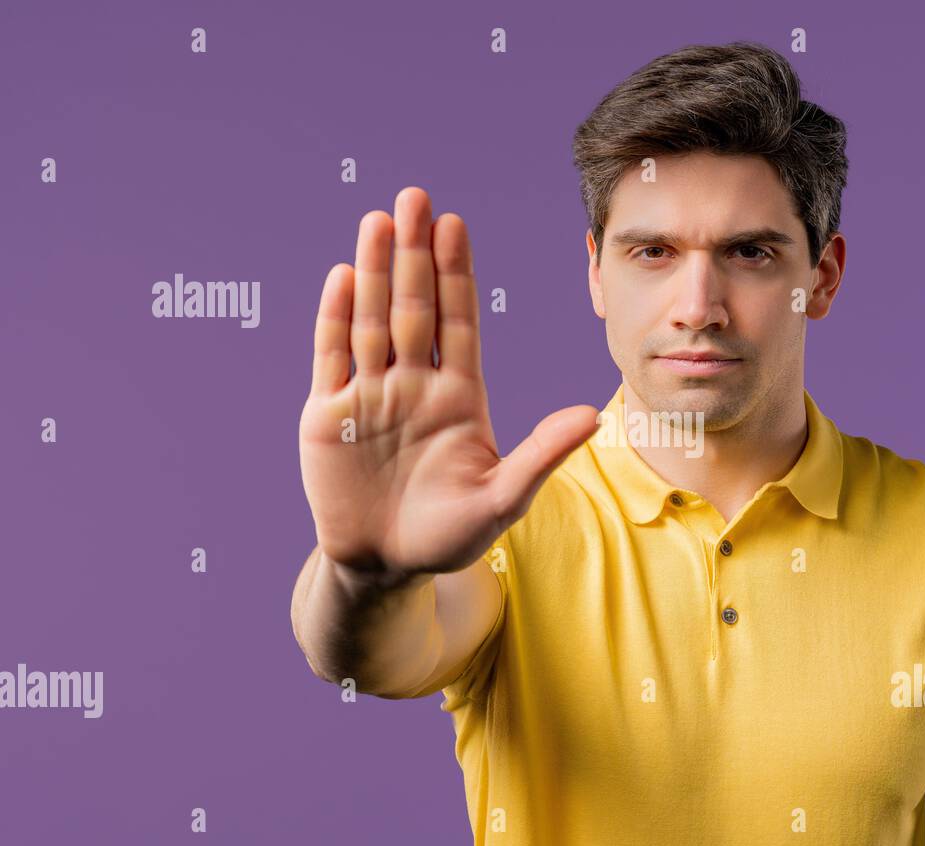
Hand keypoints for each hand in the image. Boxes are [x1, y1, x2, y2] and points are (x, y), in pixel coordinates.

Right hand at [297, 187, 597, 576]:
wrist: (385, 566)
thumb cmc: (450, 536)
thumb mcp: (503, 498)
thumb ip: (542, 453)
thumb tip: (592, 414)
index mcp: (459, 396)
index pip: (458, 322)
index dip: (455, 274)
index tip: (456, 226)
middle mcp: (415, 384)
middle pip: (414, 307)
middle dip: (414, 254)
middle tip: (416, 197)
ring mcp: (370, 394)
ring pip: (372, 320)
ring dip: (375, 271)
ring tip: (379, 220)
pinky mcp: (328, 414)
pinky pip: (332, 356)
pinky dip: (335, 318)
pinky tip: (343, 276)